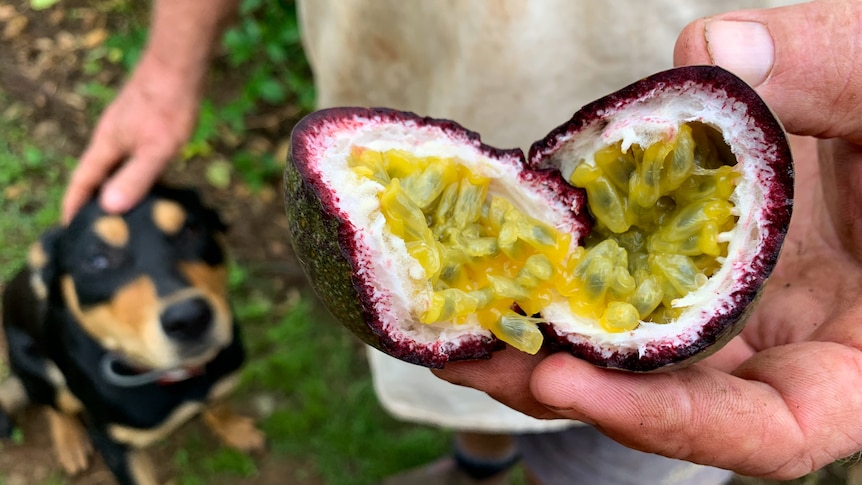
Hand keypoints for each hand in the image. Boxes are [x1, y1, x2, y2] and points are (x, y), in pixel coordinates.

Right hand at [62, 54, 201, 222]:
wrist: (179, 67)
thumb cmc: (167, 107)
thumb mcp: (155, 149)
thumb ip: (135, 177)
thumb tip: (110, 208)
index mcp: (106, 145)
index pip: (83, 181)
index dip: (75, 206)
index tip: (71, 229)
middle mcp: (111, 137)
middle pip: (95, 173)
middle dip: (92, 200)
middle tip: (98, 229)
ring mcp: (126, 128)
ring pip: (114, 164)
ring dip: (113, 187)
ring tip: (123, 213)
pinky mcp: (142, 123)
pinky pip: (131, 155)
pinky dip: (134, 173)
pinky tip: (151, 183)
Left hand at [436, 1, 861, 478]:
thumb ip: (833, 75)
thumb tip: (717, 52)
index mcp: (851, 353)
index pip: (769, 433)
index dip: (668, 423)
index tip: (566, 384)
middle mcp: (780, 349)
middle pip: (664, 401)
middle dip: (559, 386)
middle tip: (466, 355)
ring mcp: (727, 313)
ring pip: (628, 350)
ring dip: (539, 339)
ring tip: (455, 314)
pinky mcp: (682, 263)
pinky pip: (617, 280)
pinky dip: (563, 273)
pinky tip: (502, 251)